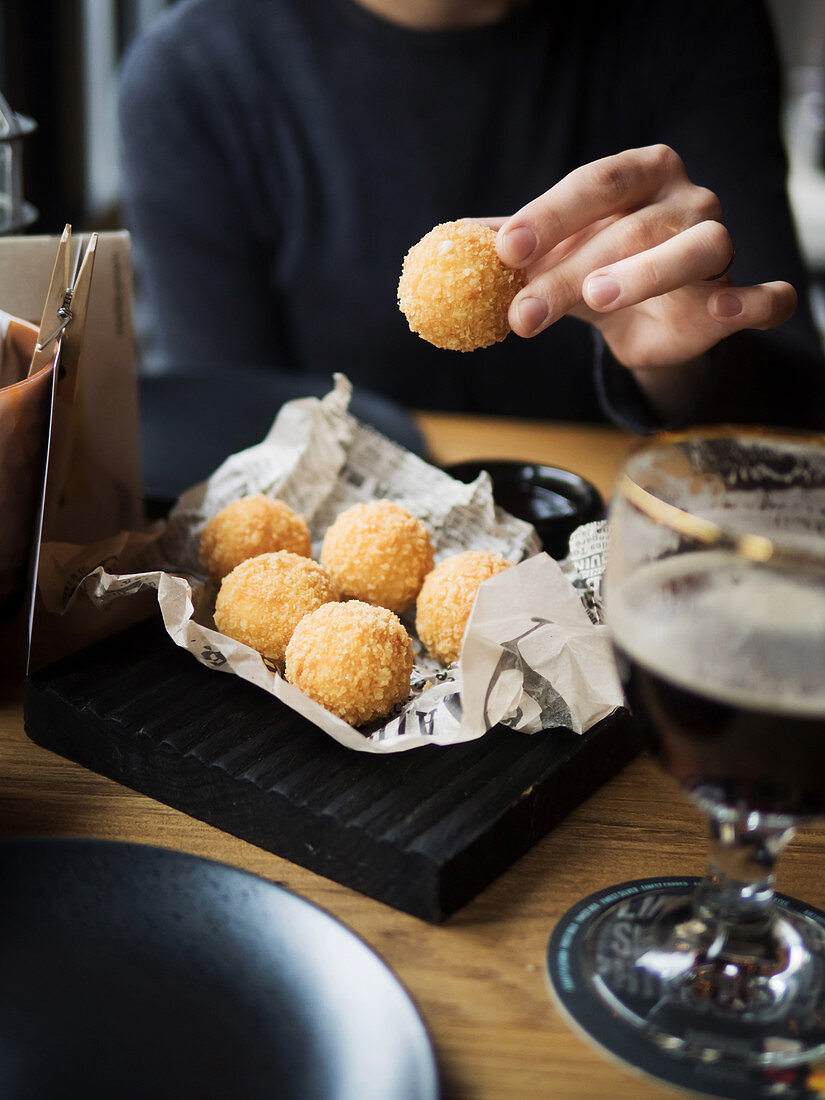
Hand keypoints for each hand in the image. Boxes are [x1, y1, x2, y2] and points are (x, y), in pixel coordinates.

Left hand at [488, 146, 796, 415]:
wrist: (647, 320)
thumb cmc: (598, 268)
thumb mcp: (553, 254)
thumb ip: (512, 246)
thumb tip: (452, 244)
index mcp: (640, 174)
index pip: (597, 183)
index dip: (551, 214)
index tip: (506, 250)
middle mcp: (687, 200)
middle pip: (634, 227)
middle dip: (573, 270)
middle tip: (524, 310)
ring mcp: (720, 246)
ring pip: (699, 249)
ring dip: (648, 274)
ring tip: (598, 298)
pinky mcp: (740, 298)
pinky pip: (763, 298)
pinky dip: (754, 302)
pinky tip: (727, 312)